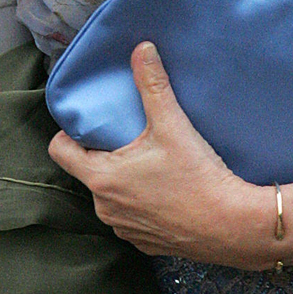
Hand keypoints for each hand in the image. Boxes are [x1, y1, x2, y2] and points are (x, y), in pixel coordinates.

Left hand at [49, 43, 255, 262]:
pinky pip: (131, 217)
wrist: (232, 225)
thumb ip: (153, 84)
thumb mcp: (172, 125)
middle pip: (89, 171)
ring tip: (153, 166)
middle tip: (133, 140)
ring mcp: (123, 229)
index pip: (59, 150)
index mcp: (101, 178)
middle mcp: (104, 208)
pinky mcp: (143, 243)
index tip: (94, 126)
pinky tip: (167, 192)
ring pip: (110, 196)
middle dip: (106, 155)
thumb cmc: (198, 177)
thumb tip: (142, 50)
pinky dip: (142, 204)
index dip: (72, 134)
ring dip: (124, 181)